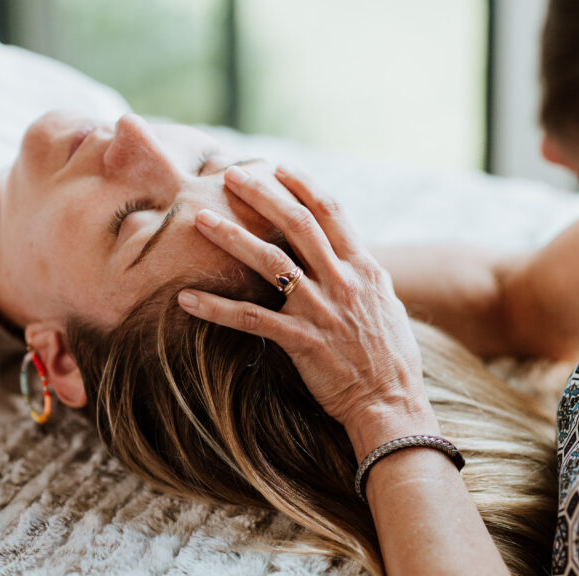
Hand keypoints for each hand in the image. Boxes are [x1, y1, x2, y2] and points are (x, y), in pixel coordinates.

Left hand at [177, 165, 438, 457]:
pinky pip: (251, 319)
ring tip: (201, 219)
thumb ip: (365, 276)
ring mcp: (321, 310)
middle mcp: (343, 282)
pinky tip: (186, 299)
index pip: (332, 213)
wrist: (392, 403)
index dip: (304, 186)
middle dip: (262, 195)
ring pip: (270, 262)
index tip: (278, 169)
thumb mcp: (386, 305)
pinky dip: (216, 308)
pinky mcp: (302, 341)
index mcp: (365, 269)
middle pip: (297, 224)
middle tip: (231, 175)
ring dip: (232, 237)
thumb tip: (353, 255)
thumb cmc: (392, 358)